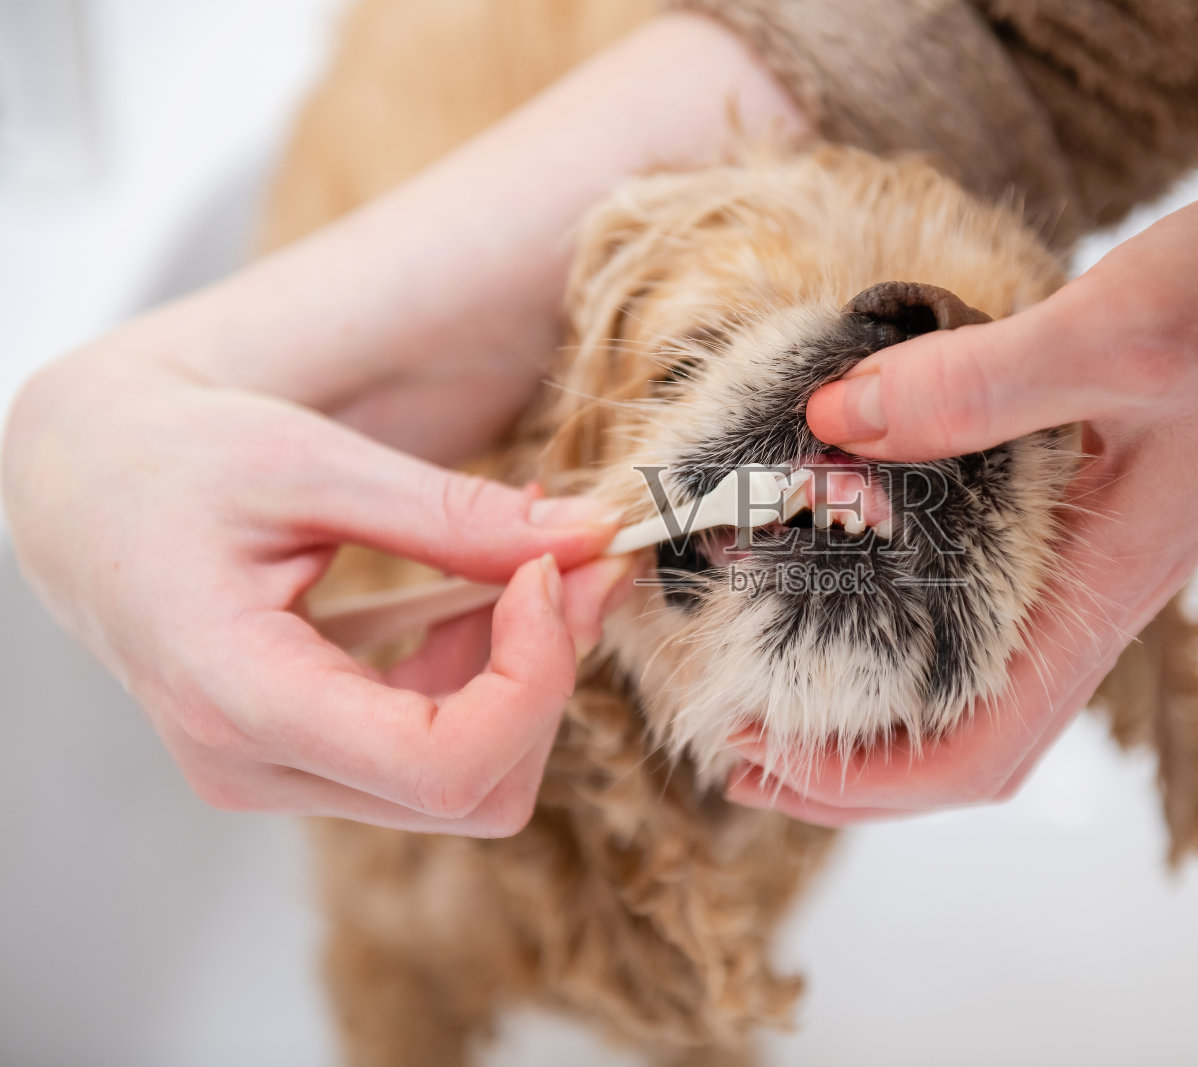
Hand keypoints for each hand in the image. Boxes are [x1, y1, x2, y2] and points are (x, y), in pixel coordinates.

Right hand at [4, 353, 636, 834]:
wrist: (82, 485)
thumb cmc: (173, 459)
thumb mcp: (313, 462)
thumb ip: (452, 514)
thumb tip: (587, 538)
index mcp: (239, 700)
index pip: (444, 766)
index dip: (534, 679)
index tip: (547, 569)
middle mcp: (254, 769)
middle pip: (473, 791)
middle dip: (547, 678)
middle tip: (573, 559)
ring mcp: (274, 776)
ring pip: (465, 783)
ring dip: (522, 677)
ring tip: (522, 558)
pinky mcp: (299, 759)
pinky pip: (432, 752)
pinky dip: (483, 676)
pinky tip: (484, 587)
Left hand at [728, 106, 1197, 824]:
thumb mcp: (1116, 333)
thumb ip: (975, 387)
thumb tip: (834, 423)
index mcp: (1102, 591)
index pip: (980, 750)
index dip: (864, 784)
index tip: (761, 763)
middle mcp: (1089, 592)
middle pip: (960, 735)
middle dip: (845, 759)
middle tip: (729, 724)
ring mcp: (1087, 552)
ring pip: (966, 669)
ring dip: (867, 689)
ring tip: (761, 659)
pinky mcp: (1083, 501)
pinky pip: (979, 586)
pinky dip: (901, 596)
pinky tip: (848, 546)